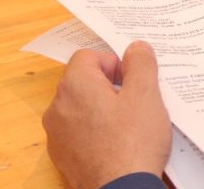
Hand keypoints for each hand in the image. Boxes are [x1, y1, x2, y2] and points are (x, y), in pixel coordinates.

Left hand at [43, 41, 170, 188]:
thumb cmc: (133, 143)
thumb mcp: (146, 95)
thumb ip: (141, 64)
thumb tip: (135, 48)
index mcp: (75, 85)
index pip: (88, 55)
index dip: (113, 63)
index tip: (131, 80)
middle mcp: (58, 107)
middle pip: (82, 81)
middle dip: (108, 85)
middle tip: (134, 101)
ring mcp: (56, 134)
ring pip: (80, 107)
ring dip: (101, 109)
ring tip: (128, 124)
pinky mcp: (62, 156)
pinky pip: (78, 131)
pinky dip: (94, 131)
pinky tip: (117, 143)